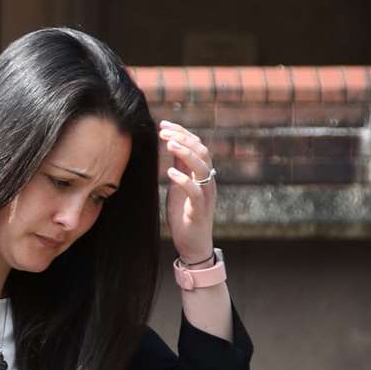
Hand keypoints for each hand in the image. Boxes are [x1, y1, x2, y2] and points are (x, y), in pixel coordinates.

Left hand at [160, 120, 216, 263]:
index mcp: (201, 174)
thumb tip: (172, 145)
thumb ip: (179, 167)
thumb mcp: (179, 186)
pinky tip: (170, 172)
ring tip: (169, 144)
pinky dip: (183, 179)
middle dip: (183, 138)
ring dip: (185, 153)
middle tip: (163, 132)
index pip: (196, 146)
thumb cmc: (184, 215)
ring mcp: (205, 195)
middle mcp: (207, 181)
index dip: (182, 133)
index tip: (164, 124)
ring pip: (202, 167)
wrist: (193, 244)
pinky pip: (195, 191)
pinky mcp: (200, 209)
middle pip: (201, 151)